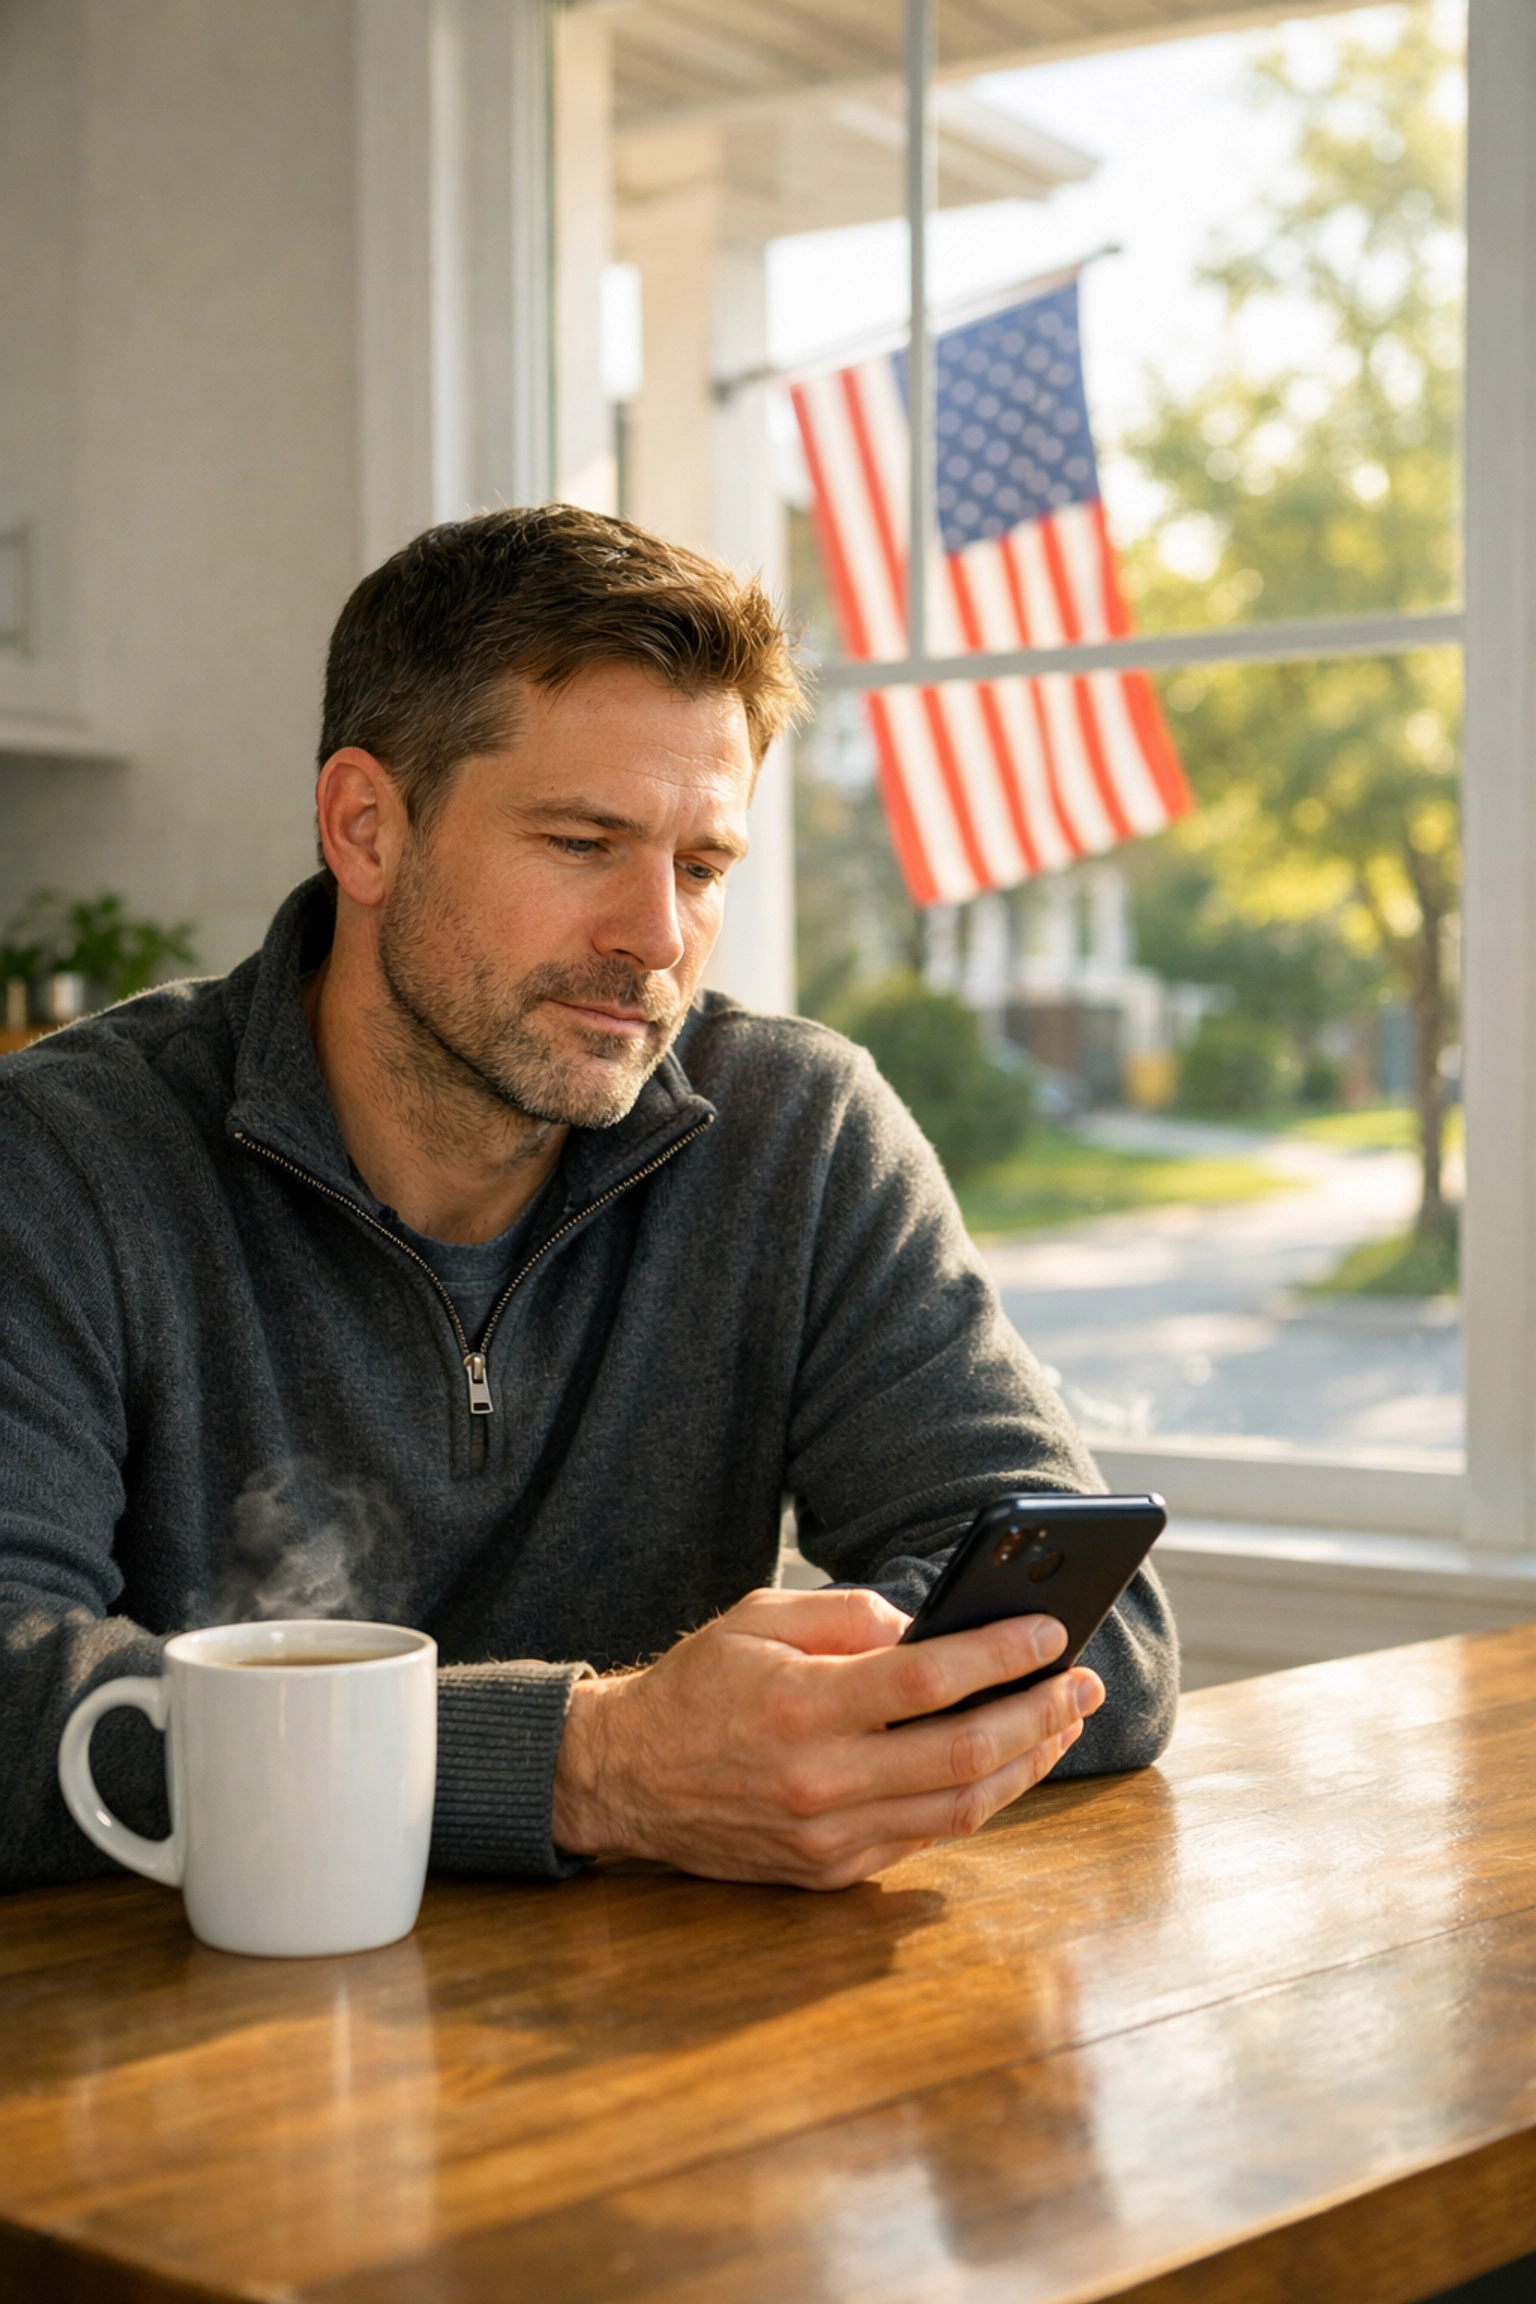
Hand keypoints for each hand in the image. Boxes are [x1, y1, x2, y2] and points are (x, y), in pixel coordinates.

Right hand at [550, 1585, 1103, 1889]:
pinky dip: (977, 1801)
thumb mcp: (758, 1618)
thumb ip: (848, 1616)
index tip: (1049, 1632)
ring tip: (1062, 1723)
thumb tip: (931, 1629)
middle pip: (963, 1754)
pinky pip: (926, 1838)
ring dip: (1026, 1764)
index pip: (928, 1681)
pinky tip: (1006, 1764)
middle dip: (1039, 1715)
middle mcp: (820, 1780)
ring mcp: (828, 1837)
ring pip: (959, 1808)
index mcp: (801, 1706)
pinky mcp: (831, 1871)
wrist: (625, 1779)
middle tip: (1081, 1683)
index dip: (1000, 1656)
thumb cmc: (697, 1686)